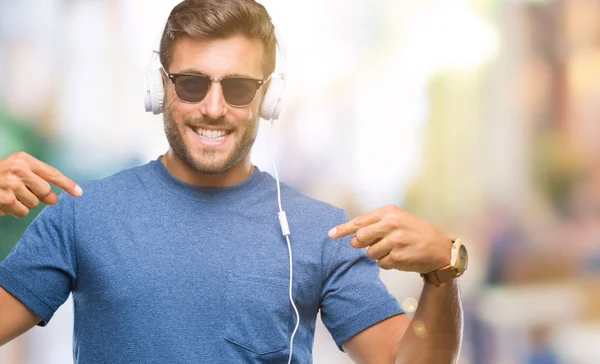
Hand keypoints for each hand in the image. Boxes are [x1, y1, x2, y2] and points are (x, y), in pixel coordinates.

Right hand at [0, 152, 81, 217]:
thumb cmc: (0, 178)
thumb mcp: (17, 170)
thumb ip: (36, 177)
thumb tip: (56, 197)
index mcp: (24, 159)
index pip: (52, 173)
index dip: (67, 184)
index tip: (79, 193)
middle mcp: (18, 169)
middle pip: (46, 192)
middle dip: (41, 197)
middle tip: (27, 193)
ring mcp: (11, 184)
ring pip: (35, 203)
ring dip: (26, 204)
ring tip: (12, 196)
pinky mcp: (5, 199)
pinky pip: (23, 212)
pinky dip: (16, 211)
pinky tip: (6, 203)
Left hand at [329, 205, 451, 272]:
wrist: (440, 248)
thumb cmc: (415, 232)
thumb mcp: (398, 219)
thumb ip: (375, 224)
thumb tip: (351, 237)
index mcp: (389, 212)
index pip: (359, 221)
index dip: (343, 229)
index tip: (330, 234)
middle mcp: (391, 224)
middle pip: (360, 238)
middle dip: (362, 244)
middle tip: (374, 244)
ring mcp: (395, 241)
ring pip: (370, 253)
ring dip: (378, 255)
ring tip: (394, 249)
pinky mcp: (398, 256)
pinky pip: (381, 263)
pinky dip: (387, 263)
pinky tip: (400, 257)